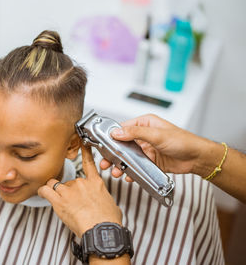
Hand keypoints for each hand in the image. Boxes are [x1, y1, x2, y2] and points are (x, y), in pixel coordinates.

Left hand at [38, 145, 121, 237]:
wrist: (102, 230)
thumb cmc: (108, 221)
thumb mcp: (111, 205)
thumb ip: (103, 199)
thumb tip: (102, 203)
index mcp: (95, 183)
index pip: (89, 162)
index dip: (85, 152)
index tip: (82, 144)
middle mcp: (81, 183)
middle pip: (68, 181)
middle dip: (67, 190)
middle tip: (71, 203)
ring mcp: (69, 190)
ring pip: (55, 184)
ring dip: (54, 190)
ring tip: (57, 200)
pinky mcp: (59, 200)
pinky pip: (45, 190)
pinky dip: (42, 191)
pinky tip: (42, 193)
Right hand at [99, 114, 216, 178]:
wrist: (197, 158)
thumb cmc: (183, 141)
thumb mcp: (157, 135)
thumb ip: (135, 133)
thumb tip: (117, 132)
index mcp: (144, 124)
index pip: (122, 128)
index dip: (111, 136)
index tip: (102, 144)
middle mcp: (143, 136)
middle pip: (121, 144)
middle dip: (112, 154)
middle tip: (105, 162)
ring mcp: (145, 149)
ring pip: (127, 157)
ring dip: (120, 164)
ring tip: (115, 171)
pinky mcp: (149, 161)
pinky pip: (135, 166)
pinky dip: (130, 172)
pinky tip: (128, 176)